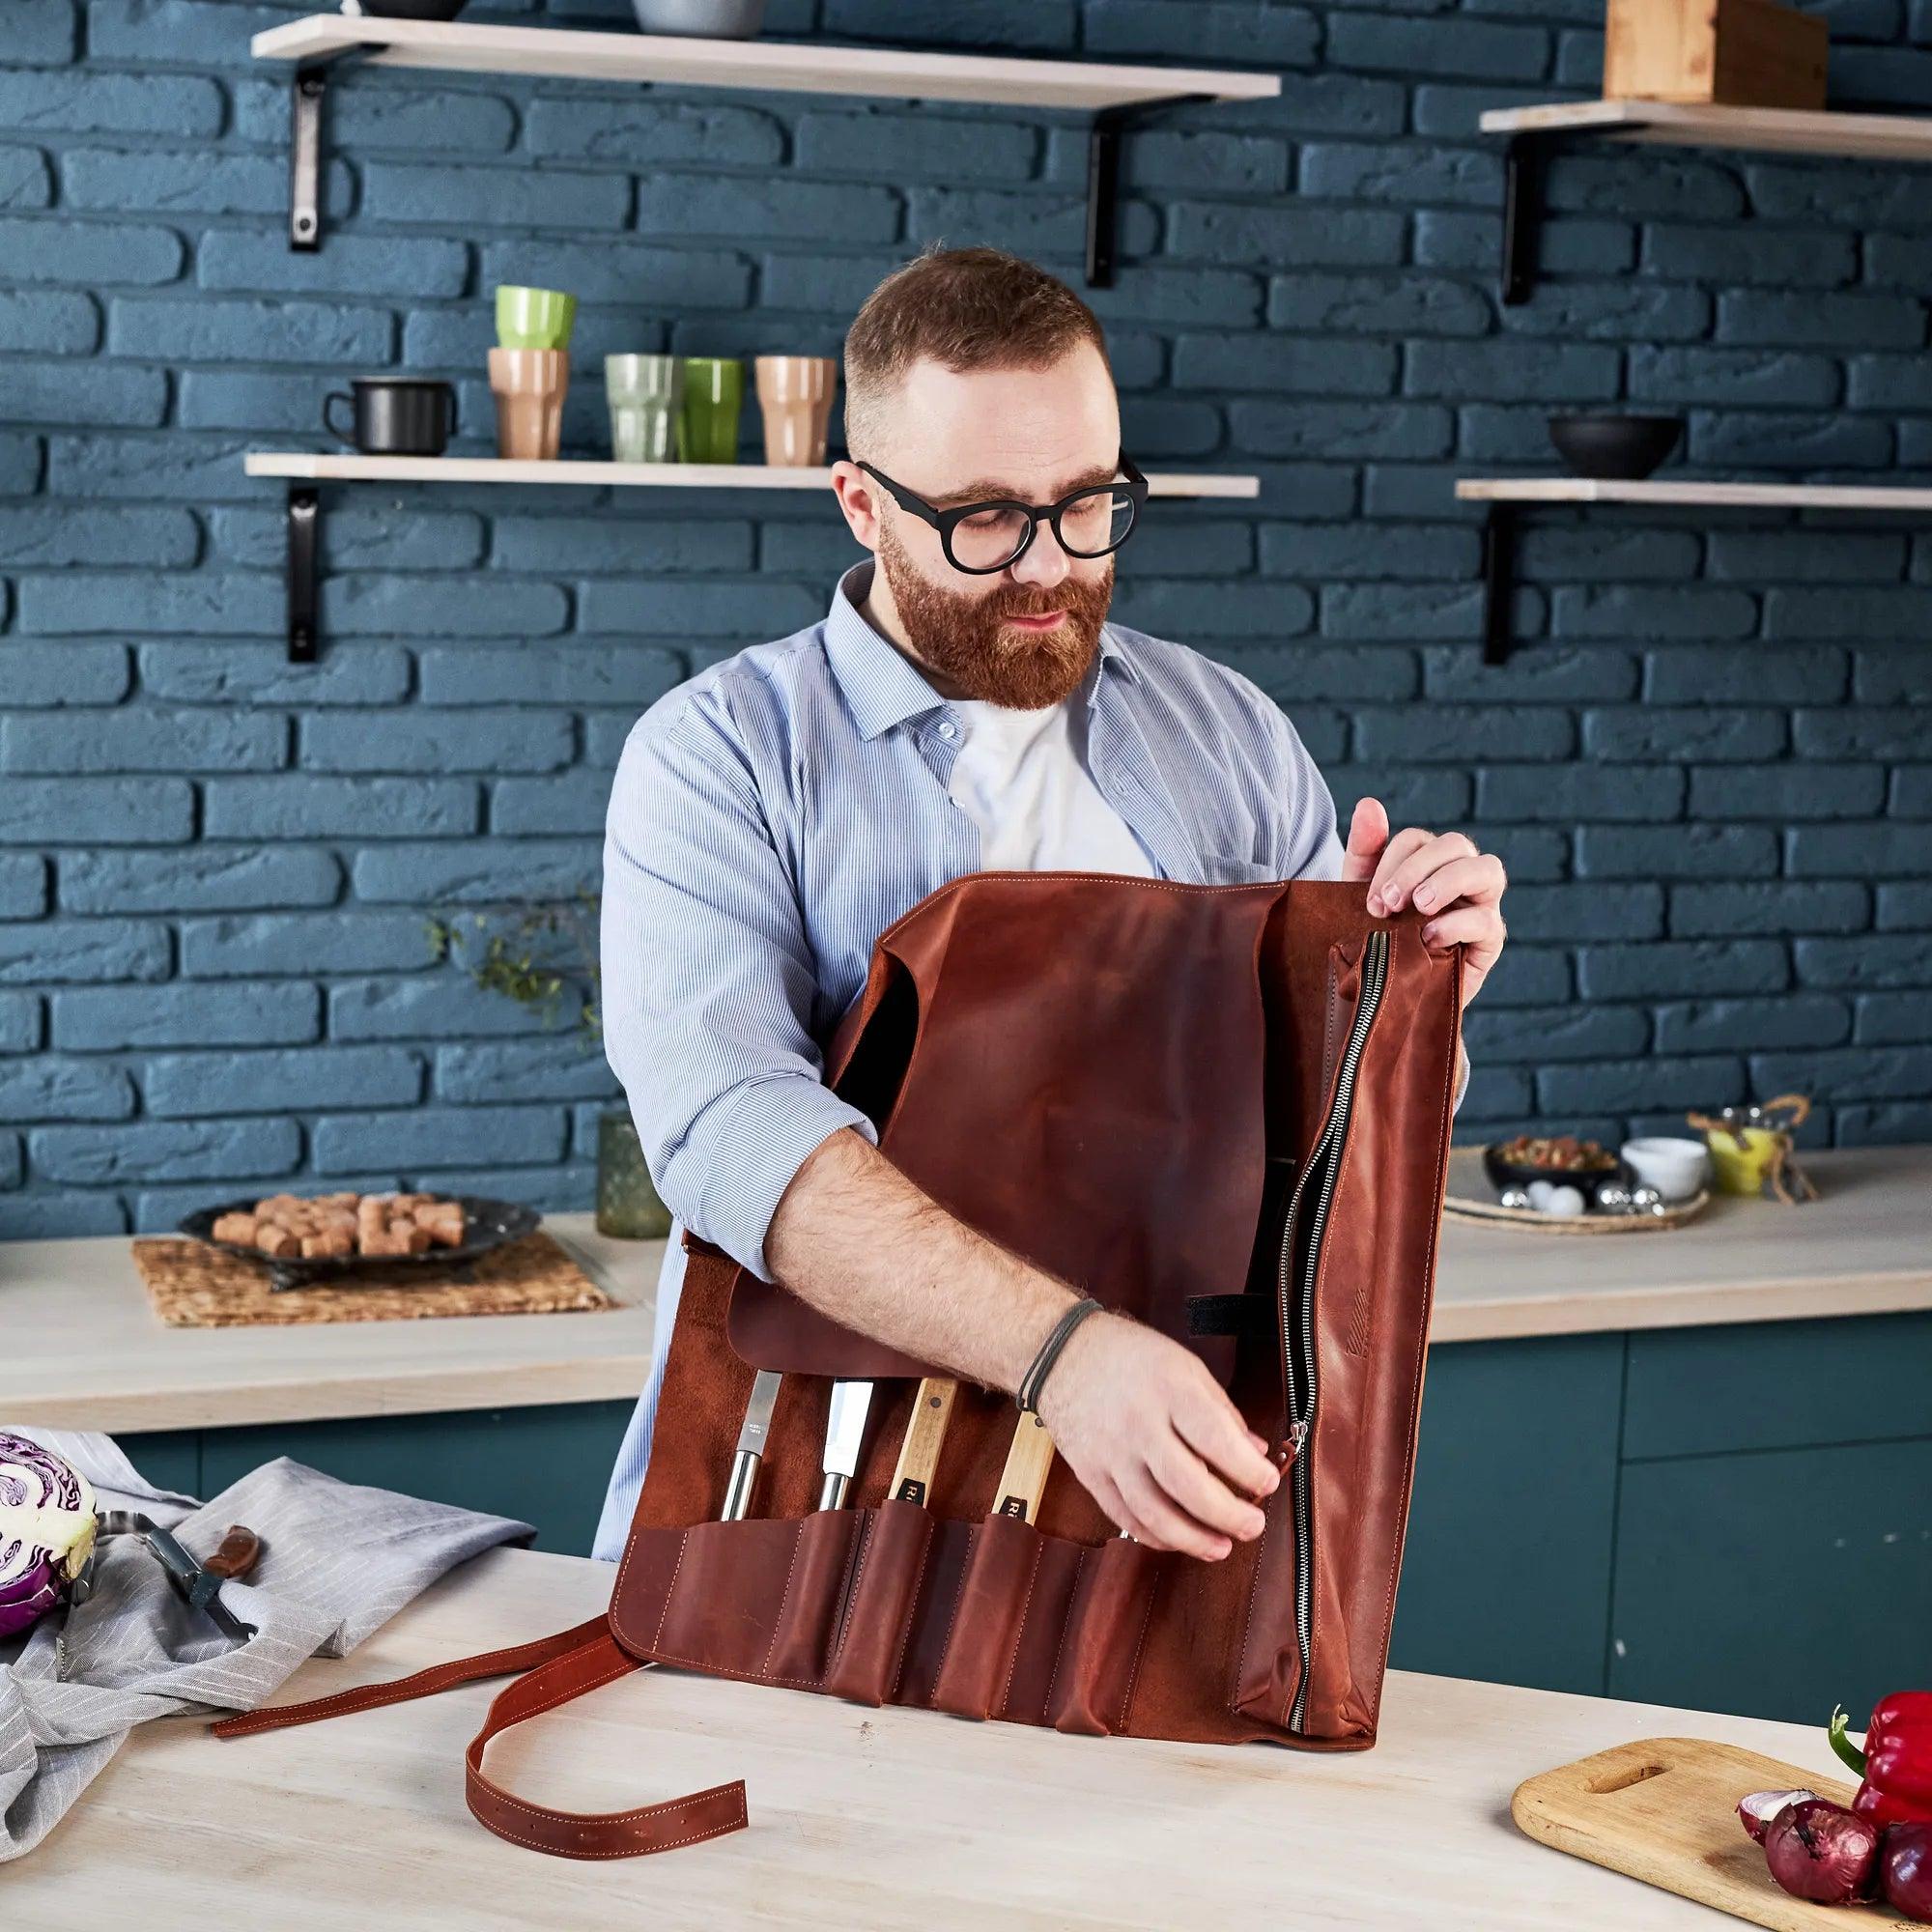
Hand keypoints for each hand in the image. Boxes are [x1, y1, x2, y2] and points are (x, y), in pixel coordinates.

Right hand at [1034, 1311, 1279, 1560]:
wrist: (1062, 1353)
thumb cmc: (1131, 1356)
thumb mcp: (1186, 1367)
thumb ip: (1222, 1412)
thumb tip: (1256, 1454)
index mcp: (1169, 1389)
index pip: (1215, 1438)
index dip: (1247, 1468)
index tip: (1269, 1482)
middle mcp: (1138, 1423)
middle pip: (1186, 1483)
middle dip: (1226, 1514)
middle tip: (1253, 1525)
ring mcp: (1111, 1452)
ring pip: (1153, 1511)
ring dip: (1192, 1538)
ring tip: (1221, 1547)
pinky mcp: (1090, 1473)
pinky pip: (1124, 1516)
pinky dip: (1155, 1536)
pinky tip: (1178, 1539)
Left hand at [1340, 797, 1506, 1006]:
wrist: (1384, 995)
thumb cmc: (1374, 938)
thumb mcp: (1358, 895)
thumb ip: (1365, 850)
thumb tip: (1369, 804)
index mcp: (1428, 862)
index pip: (1418, 839)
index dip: (1393, 862)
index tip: (1371, 900)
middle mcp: (1460, 877)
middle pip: (1456, 845)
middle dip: (1418, 868)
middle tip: (1387, 903)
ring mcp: (1480, 907)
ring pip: (1488, 870)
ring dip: (1449, 881)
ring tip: (1419, 906)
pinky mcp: (1488, 943)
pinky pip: (1488, 921)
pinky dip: (1458, 924)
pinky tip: (1428, 937)